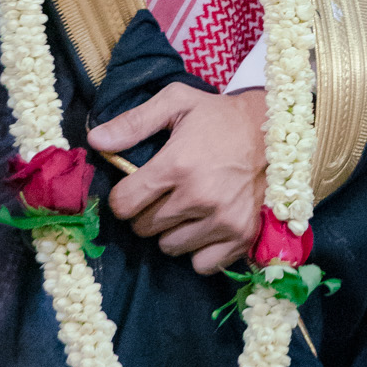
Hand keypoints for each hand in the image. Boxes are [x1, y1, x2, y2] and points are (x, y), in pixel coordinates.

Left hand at [91, 82, 266, 276]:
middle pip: (144, 228)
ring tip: (184, 208)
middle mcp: (198, 197)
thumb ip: (132, 122)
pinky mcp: (241, 236)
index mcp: (176, 165)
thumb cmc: (218, 116)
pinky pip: (201, 264)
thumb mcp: (175, 102)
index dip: (121, 198)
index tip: (132, 190)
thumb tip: (95, 141)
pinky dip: (198, 250)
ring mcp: (221, 220)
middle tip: (162, 195)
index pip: (124, 204)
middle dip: (145, 213)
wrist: (272, 130)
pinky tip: (203, 226)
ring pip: (170, 247)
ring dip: (170, 232)